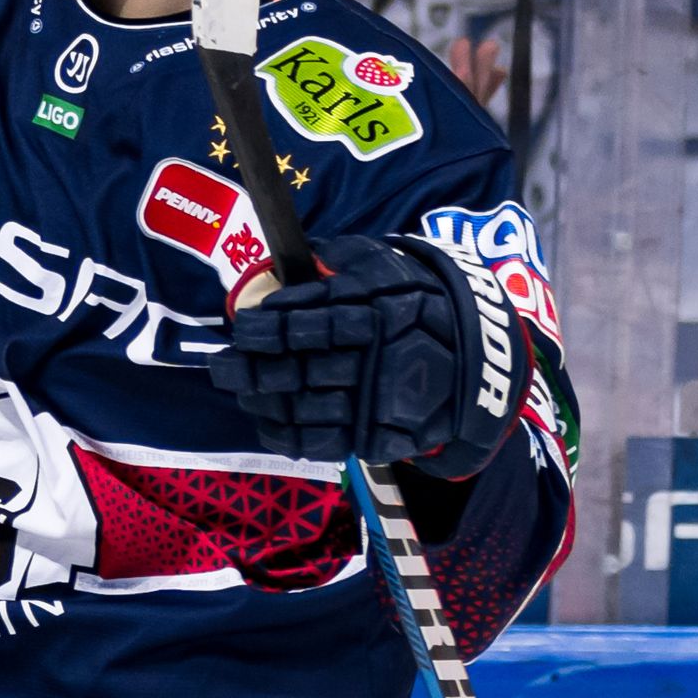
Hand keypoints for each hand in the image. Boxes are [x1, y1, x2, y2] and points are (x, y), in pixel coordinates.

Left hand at [220, 221, 526, 480]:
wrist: (475, 362)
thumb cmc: (419, 304)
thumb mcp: (390, 268)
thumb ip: (344, 258)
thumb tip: (297, 254)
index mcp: (380, 316)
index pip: (314, 323)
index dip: (271, 328)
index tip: (242, 328)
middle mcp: (378, 364)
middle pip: (302, 370)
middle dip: (253, 370)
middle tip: (221, 366)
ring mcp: (379, 406)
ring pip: (307, 409)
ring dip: (264, 403)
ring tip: (239, 392)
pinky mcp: (380, 437)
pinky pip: (324, 442)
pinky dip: (288, 435)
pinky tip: (265, 422)